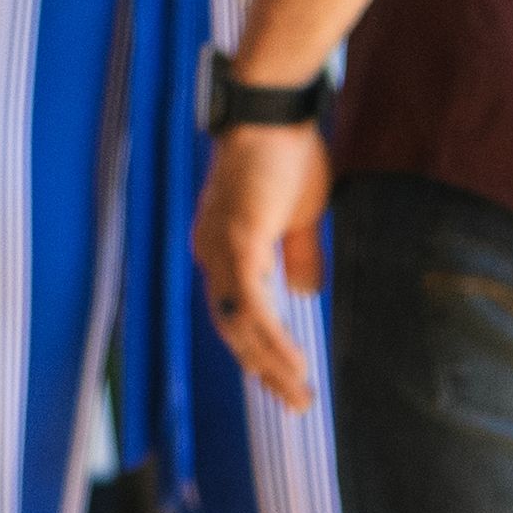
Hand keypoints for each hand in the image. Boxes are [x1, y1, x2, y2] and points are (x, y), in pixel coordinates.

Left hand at [196, 115, 335, 410]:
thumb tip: (302, 294)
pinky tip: (291, 362)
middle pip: (230, 328)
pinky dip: (269, 336)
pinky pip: (250, 303)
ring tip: (297, 394)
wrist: (273, 110)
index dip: (256, 349)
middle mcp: (210, 253)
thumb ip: (297, 256)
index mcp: (220, 248)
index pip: (232, 312)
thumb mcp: (300, 215)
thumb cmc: (288, 153)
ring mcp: (218, 248)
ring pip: (238, 324)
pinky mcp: (237, 240)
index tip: (281, 381)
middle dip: (262, 369)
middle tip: (294, 403)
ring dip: (269, 363)